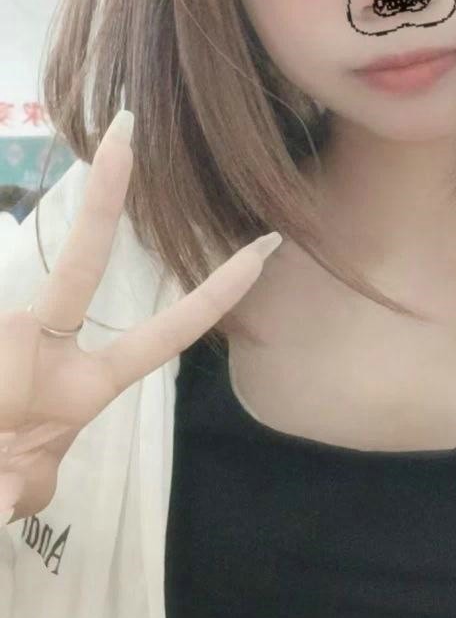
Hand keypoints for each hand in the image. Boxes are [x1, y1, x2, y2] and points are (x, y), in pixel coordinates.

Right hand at [0, 114, 280, 522]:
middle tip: (129, 125)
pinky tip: (7, 417)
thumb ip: (22, 482)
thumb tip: (17, 460)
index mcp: (85, 383)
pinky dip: (6, 398)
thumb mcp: (15, 492)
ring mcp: (11, 334)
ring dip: (16, 383)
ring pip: (16, 318)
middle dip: (105, 197)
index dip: (216, 295)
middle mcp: (47, 345)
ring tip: (68, 279)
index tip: (267, 250)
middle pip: (81, 262)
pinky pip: (3, 321)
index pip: (164, 333)